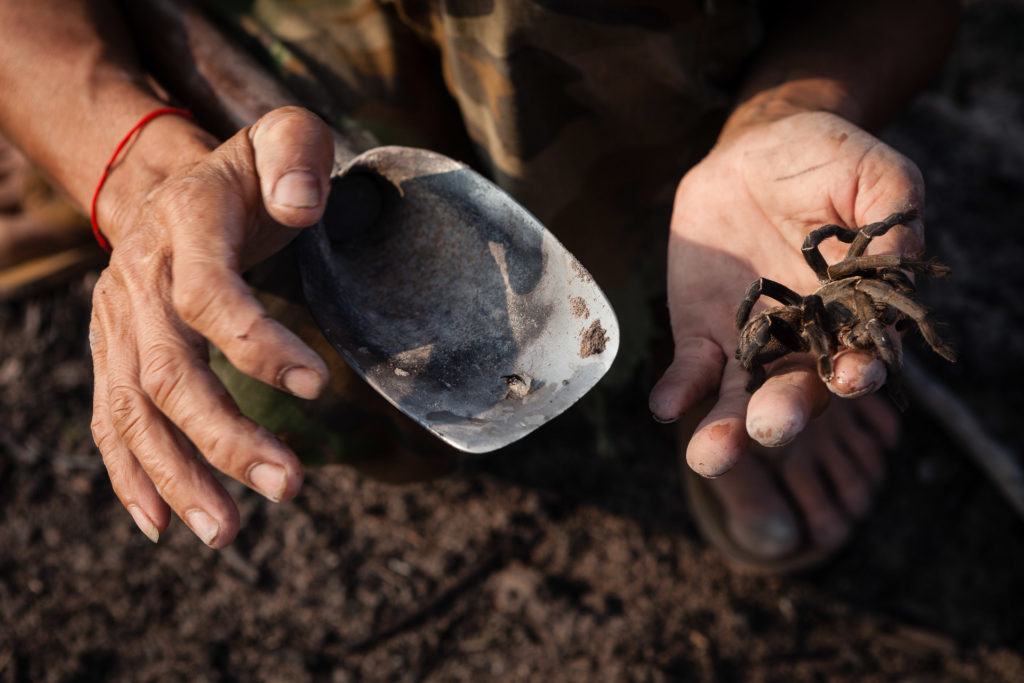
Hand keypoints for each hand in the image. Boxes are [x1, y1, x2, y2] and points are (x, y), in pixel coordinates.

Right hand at [89, 107, 333, 545]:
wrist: (168, 183)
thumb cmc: (247, 171)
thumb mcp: (284, 137)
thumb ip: (297, 155)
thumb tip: (301, 206)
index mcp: (184, 229)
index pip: (208, 296)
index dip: (259, 344)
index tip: (318, 387)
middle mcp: (138, 282)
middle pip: (169, 373)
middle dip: (225, 438)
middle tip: (290, 487)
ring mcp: (117, 325)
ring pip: (135, 412)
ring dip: (179, 476)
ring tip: (226, 533)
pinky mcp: (113, 356)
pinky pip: (110, 421)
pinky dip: (130, 475)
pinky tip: (161, 523)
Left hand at [649, 111, 924, 476]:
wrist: (757, 152)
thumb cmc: (826, 162)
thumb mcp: (873, 174)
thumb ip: (891, 217)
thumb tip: (903, 258)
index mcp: (855, 313)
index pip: (862, 352)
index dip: (860, 370)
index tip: (852, 378)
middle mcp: (806, 341)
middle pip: (799, 389)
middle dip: (786, 413)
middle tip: (771, 428)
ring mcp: (752, 341)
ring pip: (743, 395)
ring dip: (727, 428)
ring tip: (710, 454)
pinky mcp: (704, 331)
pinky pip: (693, 369)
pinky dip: (681, 391)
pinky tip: (667, 406)